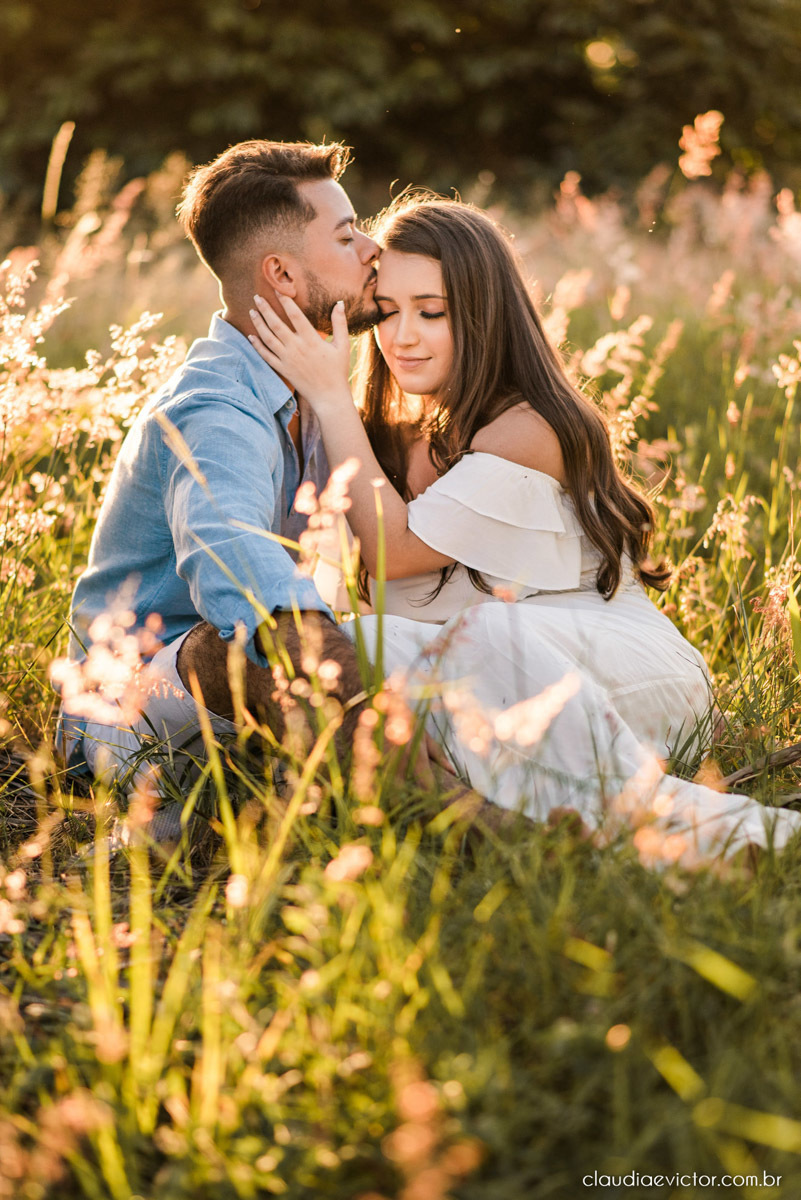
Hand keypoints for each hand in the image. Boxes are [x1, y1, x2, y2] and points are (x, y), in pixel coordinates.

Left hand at [248, 294, 351, 410]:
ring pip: (268, 338)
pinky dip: (257, 346)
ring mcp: (287, 360)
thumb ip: (340, 323)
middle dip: (265, 309)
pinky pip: (266, 356)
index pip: (295, 315)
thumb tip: (339, 303)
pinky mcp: (283, 370)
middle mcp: (296, 348)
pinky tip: (251, 336)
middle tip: (256, 297)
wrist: (329, 396)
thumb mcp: (343, 346)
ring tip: (252, 311)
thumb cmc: (338, 370)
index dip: (285, 301)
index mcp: (311, 340)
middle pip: (276, 325)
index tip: (277, 289)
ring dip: (258, 324)